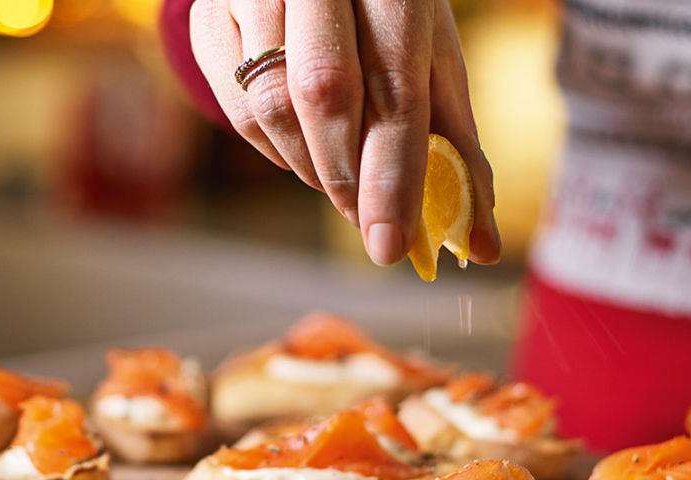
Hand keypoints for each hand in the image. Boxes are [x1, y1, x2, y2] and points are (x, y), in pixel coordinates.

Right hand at [189, 0, 500, 266]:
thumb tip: (482, 246)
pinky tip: (300, 144)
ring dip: (309, 166)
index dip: (391, 175)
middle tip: (362, 220)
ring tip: (337, 175)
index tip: (390, 244)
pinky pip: (236, 107)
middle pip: (324, 92)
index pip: (393, 87)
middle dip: (346, 176)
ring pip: (271, 105)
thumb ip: (456, 147)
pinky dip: (274, 148)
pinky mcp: (208, 19)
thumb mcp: (430, 60)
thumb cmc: (384, 19)